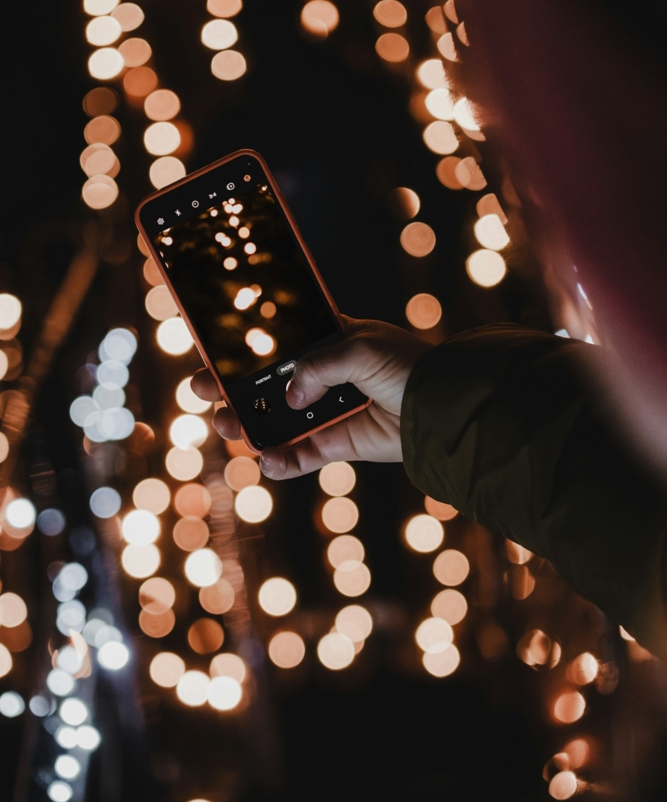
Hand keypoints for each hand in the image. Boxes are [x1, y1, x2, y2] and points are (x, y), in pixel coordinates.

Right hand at [191, 317, 431, 479]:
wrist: (443, 408)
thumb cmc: (408, 366)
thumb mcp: (360, 350)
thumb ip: (317, 367)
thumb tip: (289, 397)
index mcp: (329, 341)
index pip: (277, 342)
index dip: (244, 347)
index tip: (211, 349)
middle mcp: (324, 376)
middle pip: (267, 384)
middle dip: (231, 388)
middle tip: (201, 389)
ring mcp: (329, 411)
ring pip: (278, 421)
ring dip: (249, 425)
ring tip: (228, 426)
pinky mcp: (339, 444)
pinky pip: (302, 455)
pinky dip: (282, 461)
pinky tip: (266, 459)